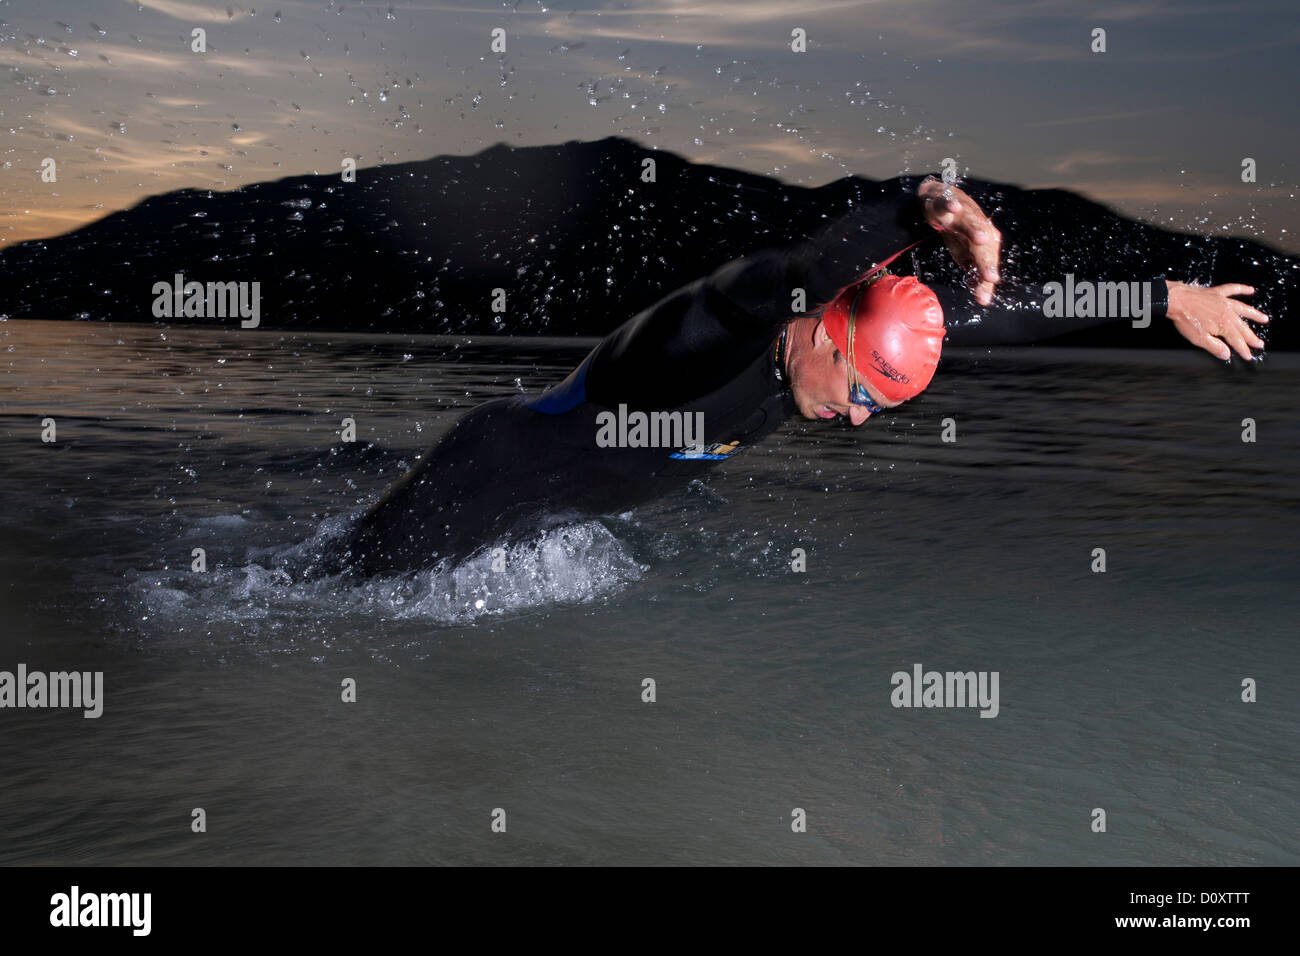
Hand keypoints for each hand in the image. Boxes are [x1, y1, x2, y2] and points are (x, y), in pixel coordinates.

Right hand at [918, 176, 1000, 305]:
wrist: (940, 201)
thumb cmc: (957, 232)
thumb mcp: (965, 257)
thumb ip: (976, 278)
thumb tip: (984, 301)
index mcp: (985, 242)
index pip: (988, 262)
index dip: (986, 276)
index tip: (985, 294)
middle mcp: (978, 227)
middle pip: (983, 246)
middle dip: (986, 261)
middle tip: (990, 277)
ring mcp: (962, 214)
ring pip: (970, 222)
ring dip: (975, 229)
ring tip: (982, 239)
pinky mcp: (945, 203)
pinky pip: (947, 203)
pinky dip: (951, 204)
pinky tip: (954, 208)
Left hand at [1166, 281, 1268, 360]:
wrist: (1176, 300)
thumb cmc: (1186, 319)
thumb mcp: (1199, 339)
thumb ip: (1215, 347)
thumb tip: (1227, 355)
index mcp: (1224, 326)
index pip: (1237, 341)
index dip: (1243, 350)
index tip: (1249, 356)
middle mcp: (1228, 313)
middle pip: (1242, 327)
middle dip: (1251, 337)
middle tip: (1260, 344)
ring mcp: (1224, 302)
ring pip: (1243, 309)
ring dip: (1254, 314)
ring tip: (1264, 319)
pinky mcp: (1217, 293)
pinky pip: (1233, 289)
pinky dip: (1242, 289)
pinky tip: (1250, 290)